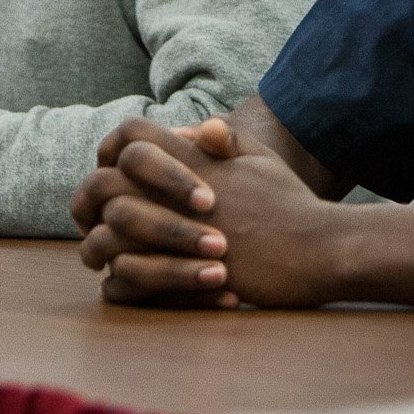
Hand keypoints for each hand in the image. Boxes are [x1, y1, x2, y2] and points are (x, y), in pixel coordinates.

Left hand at [77, 117, 346, 308]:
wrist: (321, 250)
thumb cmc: (293, 205)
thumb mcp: (259, 159)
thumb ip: (222, 141)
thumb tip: (191, 131)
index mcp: (195, 161)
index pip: (131, 136)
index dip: (112, 149)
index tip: (112, 171)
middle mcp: (179, 193)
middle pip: (104, 183)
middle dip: (92, 201)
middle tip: (94, 217)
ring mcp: (180, 234)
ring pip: (108, 234)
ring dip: (101, 245)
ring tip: (106, 254)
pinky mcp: (186, 275)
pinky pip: (127, 279)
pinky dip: (119, 281)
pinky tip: (126, 282)